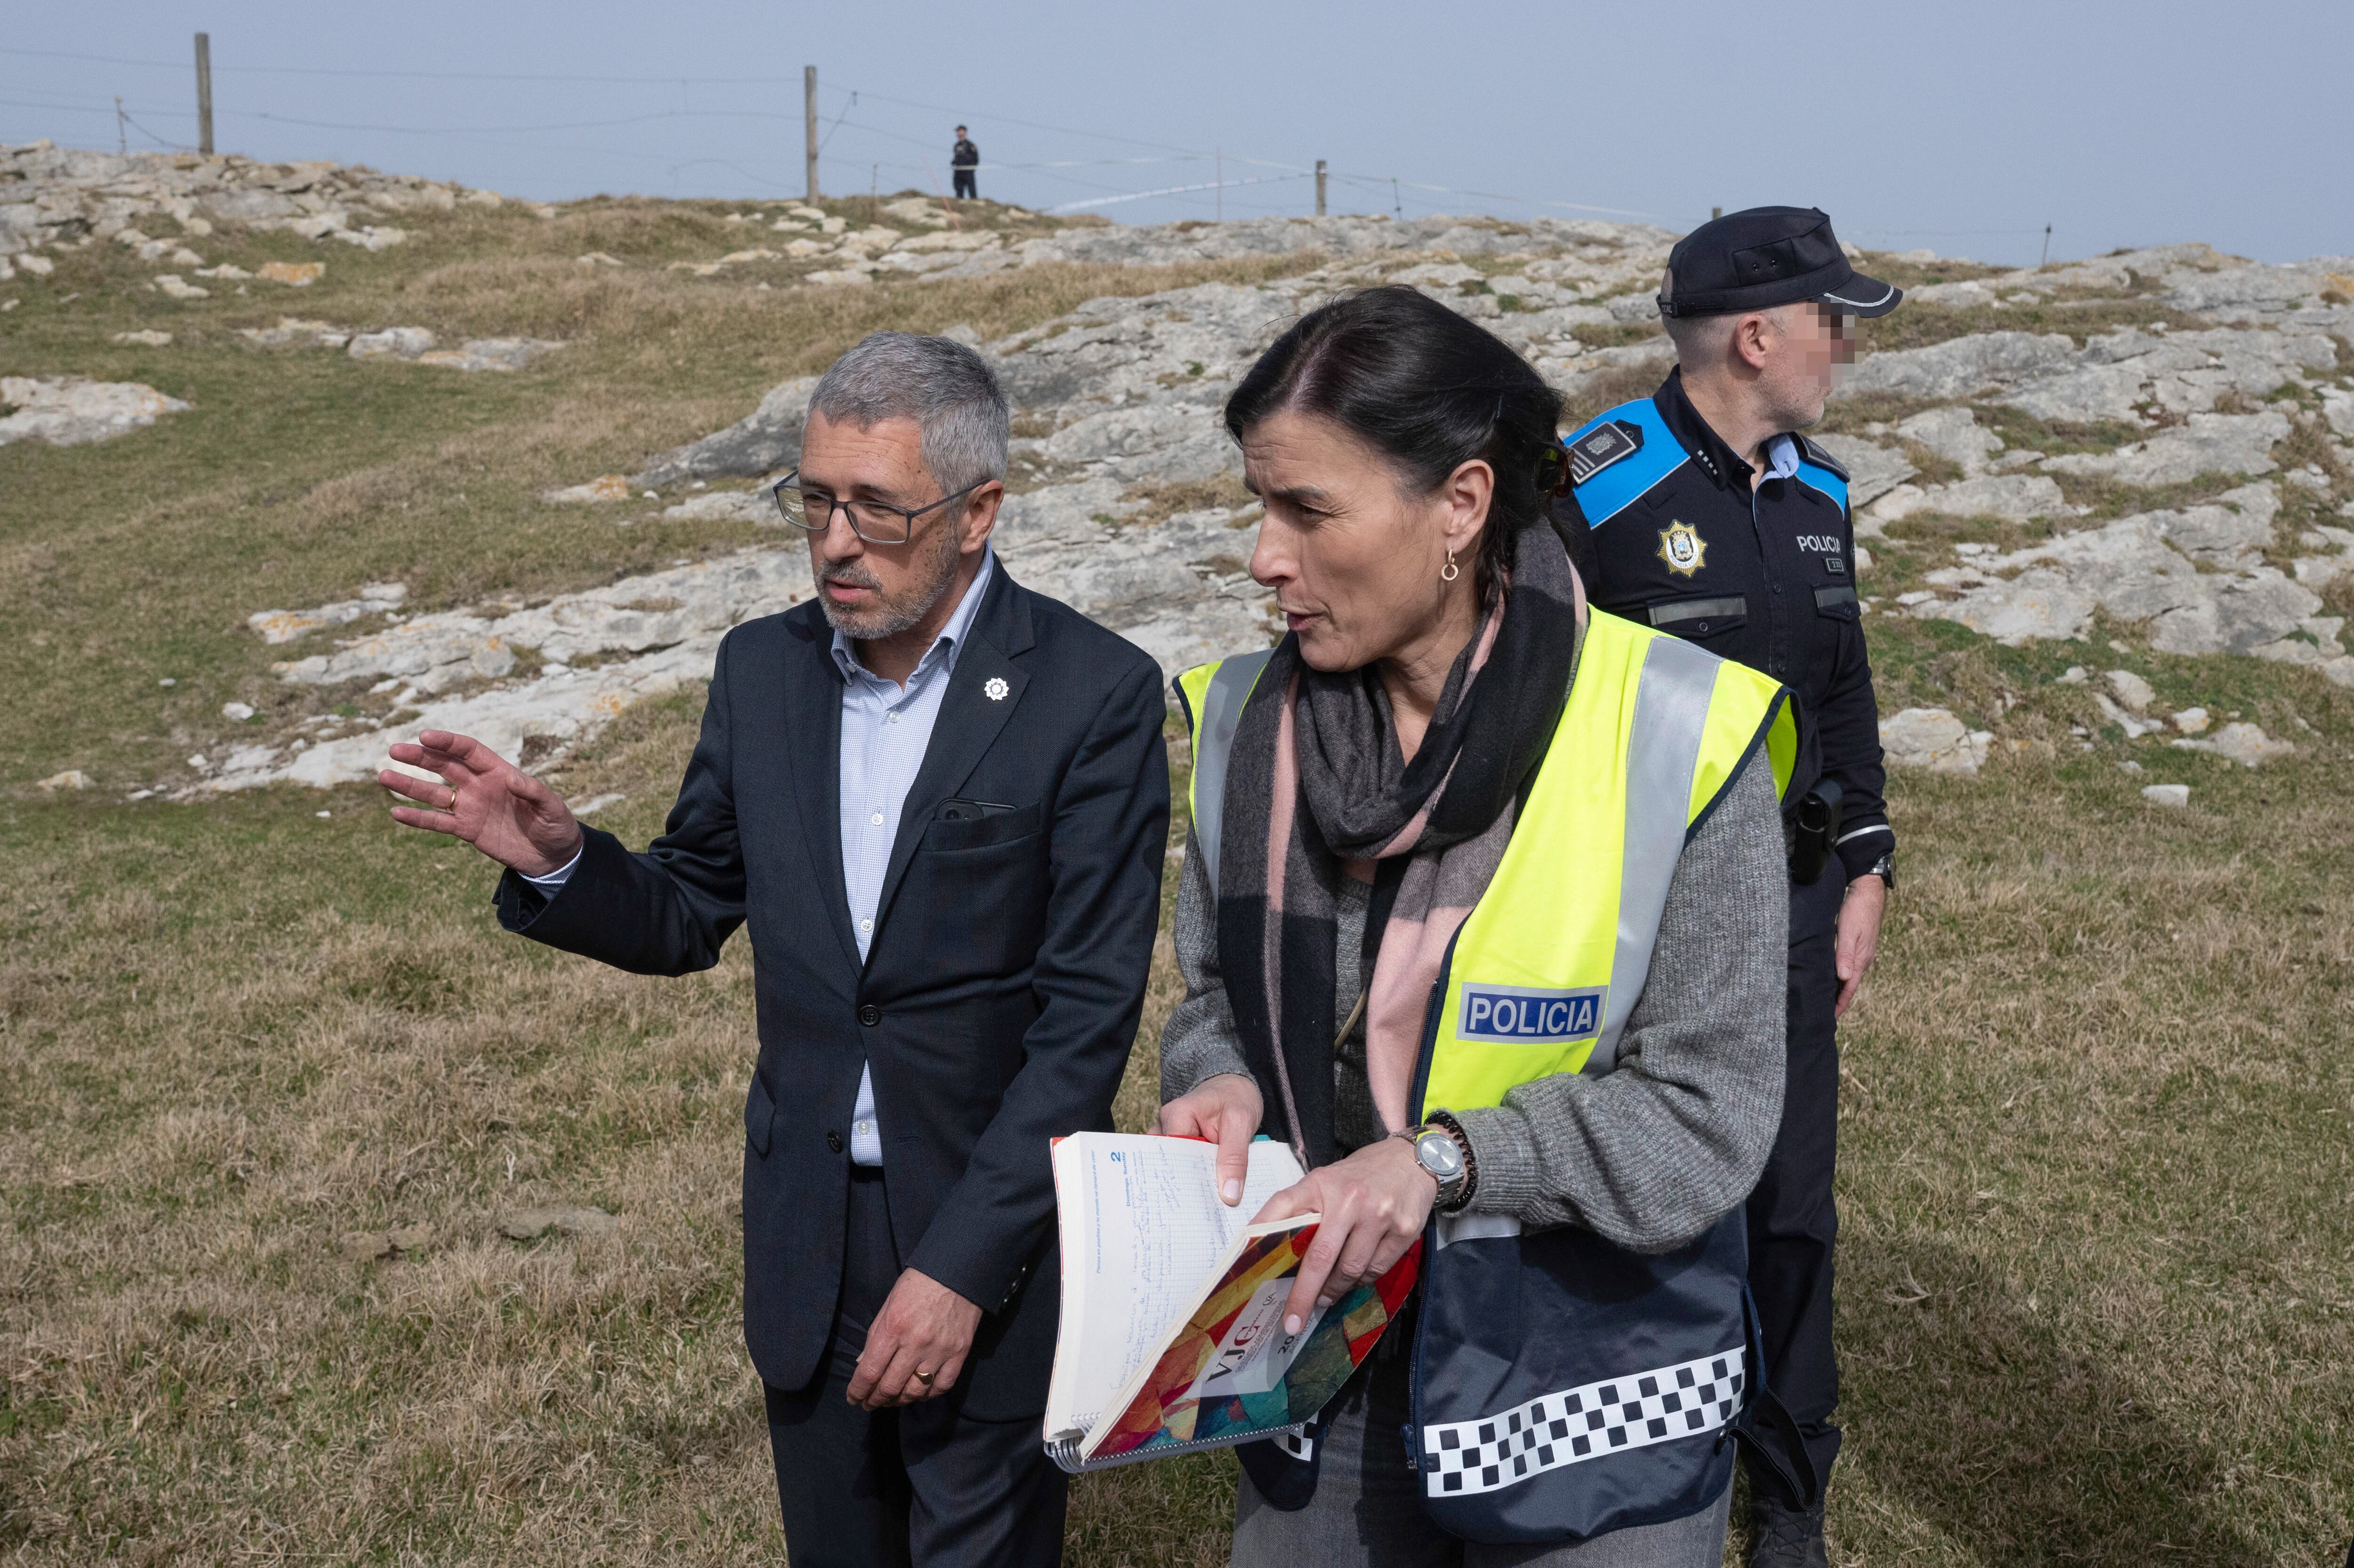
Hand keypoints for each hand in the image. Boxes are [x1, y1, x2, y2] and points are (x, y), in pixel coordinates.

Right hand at [380, 731, 582, 876]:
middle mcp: (480, 786)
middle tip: (394, 750)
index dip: (448, 742)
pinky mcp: (467, 830)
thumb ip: (534, 792)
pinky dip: (417, 819)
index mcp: (500, 773)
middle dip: (420, 757)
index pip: (469, 751)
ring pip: (434, 793)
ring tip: (384, 776)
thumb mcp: (552, 808)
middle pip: (445, 766)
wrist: (554, 856)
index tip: (424, 736)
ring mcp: (471, 807)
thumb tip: (512, 779)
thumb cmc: (557, 826)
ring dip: (409, 785)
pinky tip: (395, 813)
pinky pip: (438, 822)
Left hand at [846, 1268, 981, 1410]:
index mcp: (893, 1327)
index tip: (853, 1398)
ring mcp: (940, 1350)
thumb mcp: (889, 1303)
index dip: (858, 1390)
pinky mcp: (960, 1353)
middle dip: (874, 1400)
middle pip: (890, 1386)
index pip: (870, 1371)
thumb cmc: (918, 1283)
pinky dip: (927, 1395)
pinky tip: (918, 1393)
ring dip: (899, 1401)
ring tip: (891, 1400)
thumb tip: (863, 1364)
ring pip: (915, 1391)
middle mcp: (916, 1342)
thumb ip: (875, 1335)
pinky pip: (942, 1386)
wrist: (959, 1270)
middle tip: (869, 1403)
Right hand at [1155, 1073, 1263, 1205]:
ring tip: (1207, 1211)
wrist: (1236, 1087)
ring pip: (1176, 1169)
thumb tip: (1229, 1195)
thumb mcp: (1241, 1121)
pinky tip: (1208, 1197)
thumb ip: (1235, 1156)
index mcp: (1176, 1115)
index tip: (1200, 1206)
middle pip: (1170, 1165)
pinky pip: (1184, 1167)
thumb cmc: (1236, 1097)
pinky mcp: (1180, 1147)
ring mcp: (1170, 1137)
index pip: (1172, 1155)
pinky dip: (1196, 1180)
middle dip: (1185, 1189)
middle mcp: (1166, 1126)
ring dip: (1191, 1186)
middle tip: (1204, 1216)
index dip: (1184, 1181)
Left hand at [1252, 1136, 1433, 1337]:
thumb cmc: (1361, 1177)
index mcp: (1321, 1183)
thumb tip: (1271, 1247)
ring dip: (1334, 1290)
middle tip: (1292, 1321)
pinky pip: (1376, 1270)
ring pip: (1350, 1270)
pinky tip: (1354, 1279)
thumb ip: (1303, 1208)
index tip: (1249, 1269)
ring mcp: (1379, 1215)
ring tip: (1326, 1296)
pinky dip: (1361, 1281)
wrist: (1413, 1161)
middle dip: (1302, 1295)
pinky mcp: (1404, 1230)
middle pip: (1320, 1256)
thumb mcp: (1326, 1182)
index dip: (1262, 1236)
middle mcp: (1350, 1198)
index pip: (1283, 1207)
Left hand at [1835, 873, 1886, 1017]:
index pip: (1849, 987)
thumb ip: (1845, 954)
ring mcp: (1863, 952)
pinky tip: (1834, 975)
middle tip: (1826, 1014)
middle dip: (1839, 1000)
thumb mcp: (1848, 931)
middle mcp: (1863, 959)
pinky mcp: (1860, 945)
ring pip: (1850, 975)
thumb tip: (1844, 978)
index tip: (1831, 1018)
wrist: (1869, 892)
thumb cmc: (1856, 910)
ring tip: (1827, 999)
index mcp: (1861, 959)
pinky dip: (1842, 975)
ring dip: (1840, 988)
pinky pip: (1850, 965)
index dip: (1840, 1003)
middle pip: (1850, 985)